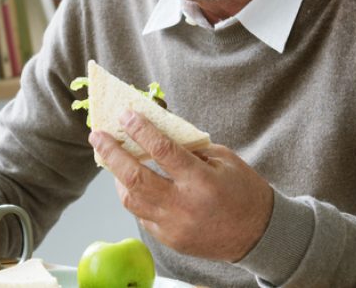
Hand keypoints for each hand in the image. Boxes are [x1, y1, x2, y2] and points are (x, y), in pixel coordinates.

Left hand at [88, 110, 272, 261]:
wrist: (258, 235)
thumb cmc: (243, 190)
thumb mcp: (223, 160)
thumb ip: (189, 147)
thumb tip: (154, 127)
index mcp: (202, 182)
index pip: (163, 151)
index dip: (141, 131)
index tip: (125, 114)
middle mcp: (184, 206)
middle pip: (136, 178)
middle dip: (112, 154)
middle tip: (97, 136)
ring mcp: (174, 226)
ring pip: (131, 200)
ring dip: (117, 177)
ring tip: (111, 158)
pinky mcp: (169, 240)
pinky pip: (142, 215)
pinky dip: (134, 196)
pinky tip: (132, 182)